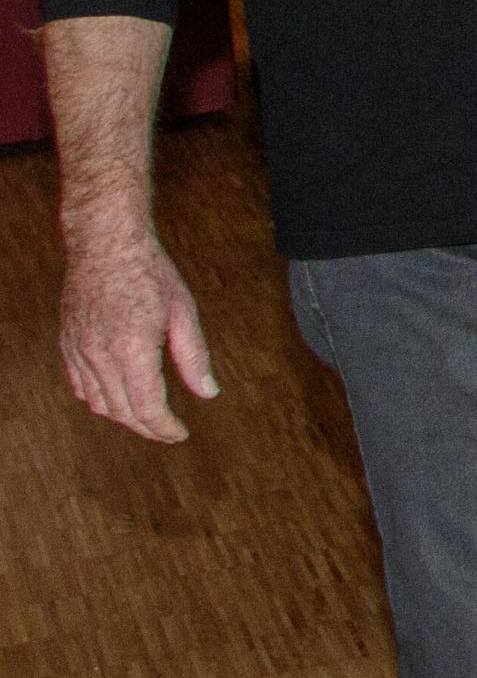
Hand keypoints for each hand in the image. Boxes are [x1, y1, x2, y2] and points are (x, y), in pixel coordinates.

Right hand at [61, 230, 214, 443]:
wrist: (105, 243)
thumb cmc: (149, 272)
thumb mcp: (183, 312)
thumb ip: (194, 356)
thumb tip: (208, 392)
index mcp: (132, 349)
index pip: (147, 407)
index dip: (165, 428)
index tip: (181, 434)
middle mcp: (99, 356)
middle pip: (122, 412)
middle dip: (147, 427)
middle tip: (168, 430)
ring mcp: (78, 351)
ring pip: (97, 403)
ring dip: (123, 417)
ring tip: (147, 418)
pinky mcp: (67, 345)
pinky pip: (79, 386)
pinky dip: (98, 400)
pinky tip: (116, 399)